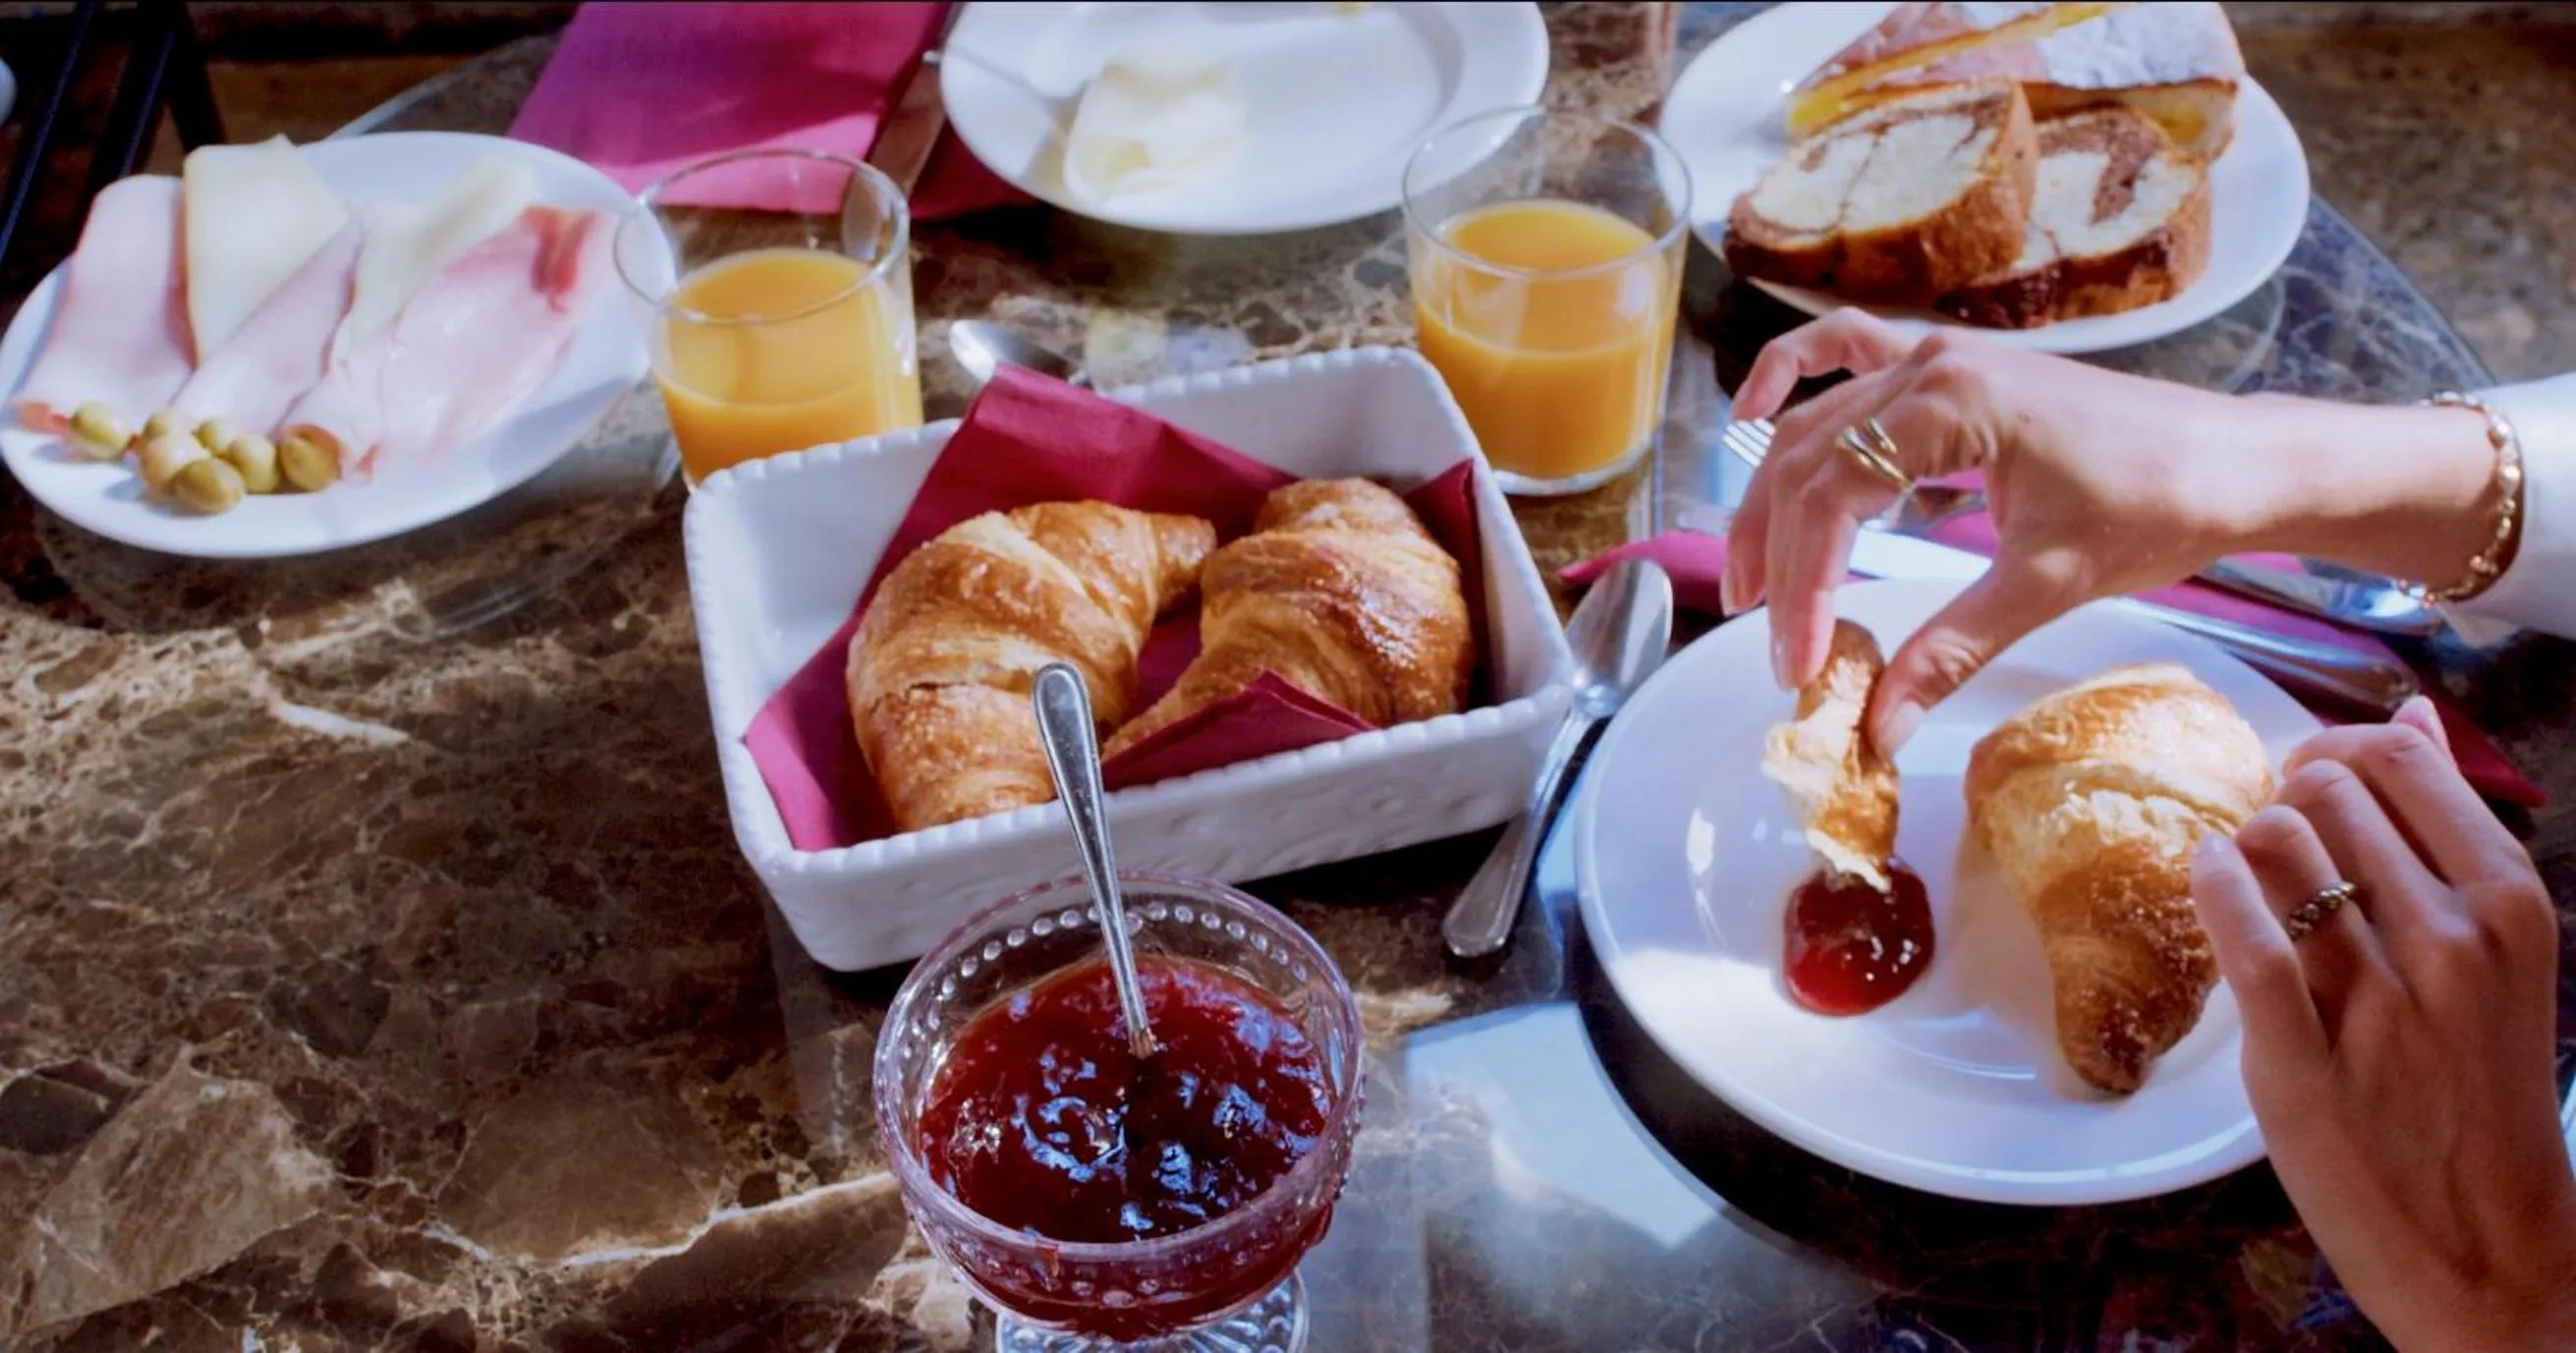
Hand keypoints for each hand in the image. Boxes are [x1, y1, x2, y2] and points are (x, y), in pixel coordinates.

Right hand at [1722, 311, 2264, 748]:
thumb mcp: (2044, 585)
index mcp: (1950, 401)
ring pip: (1816, 428)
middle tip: (1772, 643)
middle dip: (1778, 559)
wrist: (2237, 461)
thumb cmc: (2157, 507)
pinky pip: (1847, 356)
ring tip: (1753, 581)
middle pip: (1807, 463)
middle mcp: (1928, 365)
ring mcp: (1936, 360)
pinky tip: (1754, 411)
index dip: (1804, 588)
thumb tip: (1879, 727)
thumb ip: (1948, 650)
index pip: (1833, 497)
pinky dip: (1793, 379)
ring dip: (1773, 501)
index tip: (1800, 664)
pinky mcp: (1952, 372)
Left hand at [2190, 698, 2575, 1352]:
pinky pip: (2242, 935)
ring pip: (2275, 846)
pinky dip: (2212, 887)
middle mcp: (2451, 939)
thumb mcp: (2499, 946)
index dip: (2334, 756)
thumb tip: (2414, 714)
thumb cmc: (2482, 1081)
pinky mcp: (2303, 1059)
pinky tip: (2207, 877)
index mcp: (2506, 901)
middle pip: (2323, 792)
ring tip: (2254, 886)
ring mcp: (2379, 1001)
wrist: (2491, 1243)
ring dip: (2245, 849)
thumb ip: (2449, 828)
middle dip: (2285, 800)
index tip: (2315, 788)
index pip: (2397, 759)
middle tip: (2279, 846)